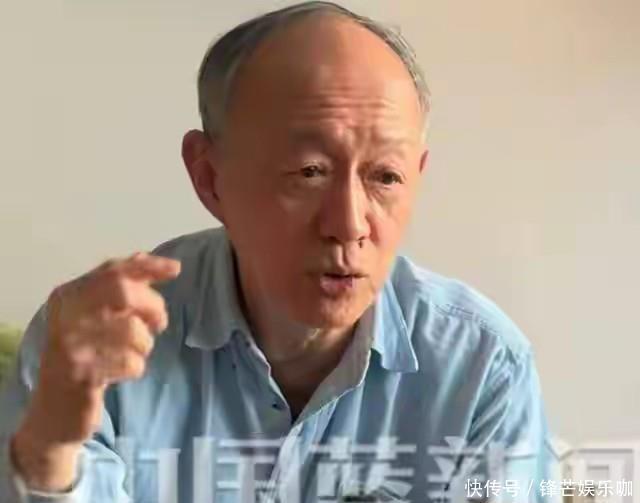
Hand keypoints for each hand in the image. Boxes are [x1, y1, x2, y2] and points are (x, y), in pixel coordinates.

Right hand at [11, 251, 180, 490]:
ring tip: (128, 354)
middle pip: (124, 292)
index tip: (174, 269)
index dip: (147, 266)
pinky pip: (132, 363)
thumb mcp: (94, 317)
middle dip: (152, 306)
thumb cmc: (84, 354)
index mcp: (69, 295)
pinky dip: (135, 368)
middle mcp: (66, 314)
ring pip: (134, 331)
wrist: (56, 409)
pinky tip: (119, 373)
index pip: (112, 270)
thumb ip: (117, 288)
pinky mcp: (83, 373)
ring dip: (144, 345)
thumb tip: (150, 260)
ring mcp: (72, 344)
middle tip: (158, 324)